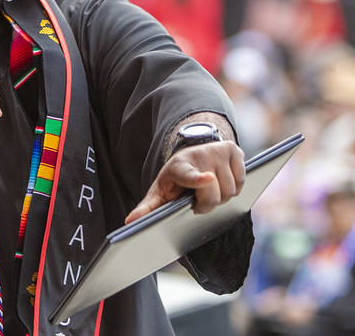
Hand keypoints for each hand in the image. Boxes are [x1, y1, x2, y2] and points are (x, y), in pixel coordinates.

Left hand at [125, 140, 244, 223]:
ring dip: (223, 197)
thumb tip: (129, 221)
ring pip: (231, 191)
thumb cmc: (175, 178)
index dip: (198, 179)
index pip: (189, 175)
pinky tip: (222, 181)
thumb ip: (148, 207)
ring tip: (210, 190)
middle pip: (215, 195)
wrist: (192, 152)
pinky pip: (242, 181)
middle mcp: (199, 155)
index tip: (206, 179)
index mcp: (178, 166)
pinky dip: (235, 187)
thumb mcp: (160, 190)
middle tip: (199, 200)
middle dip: (209, 204)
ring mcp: (217, 151)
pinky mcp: (233, 149)